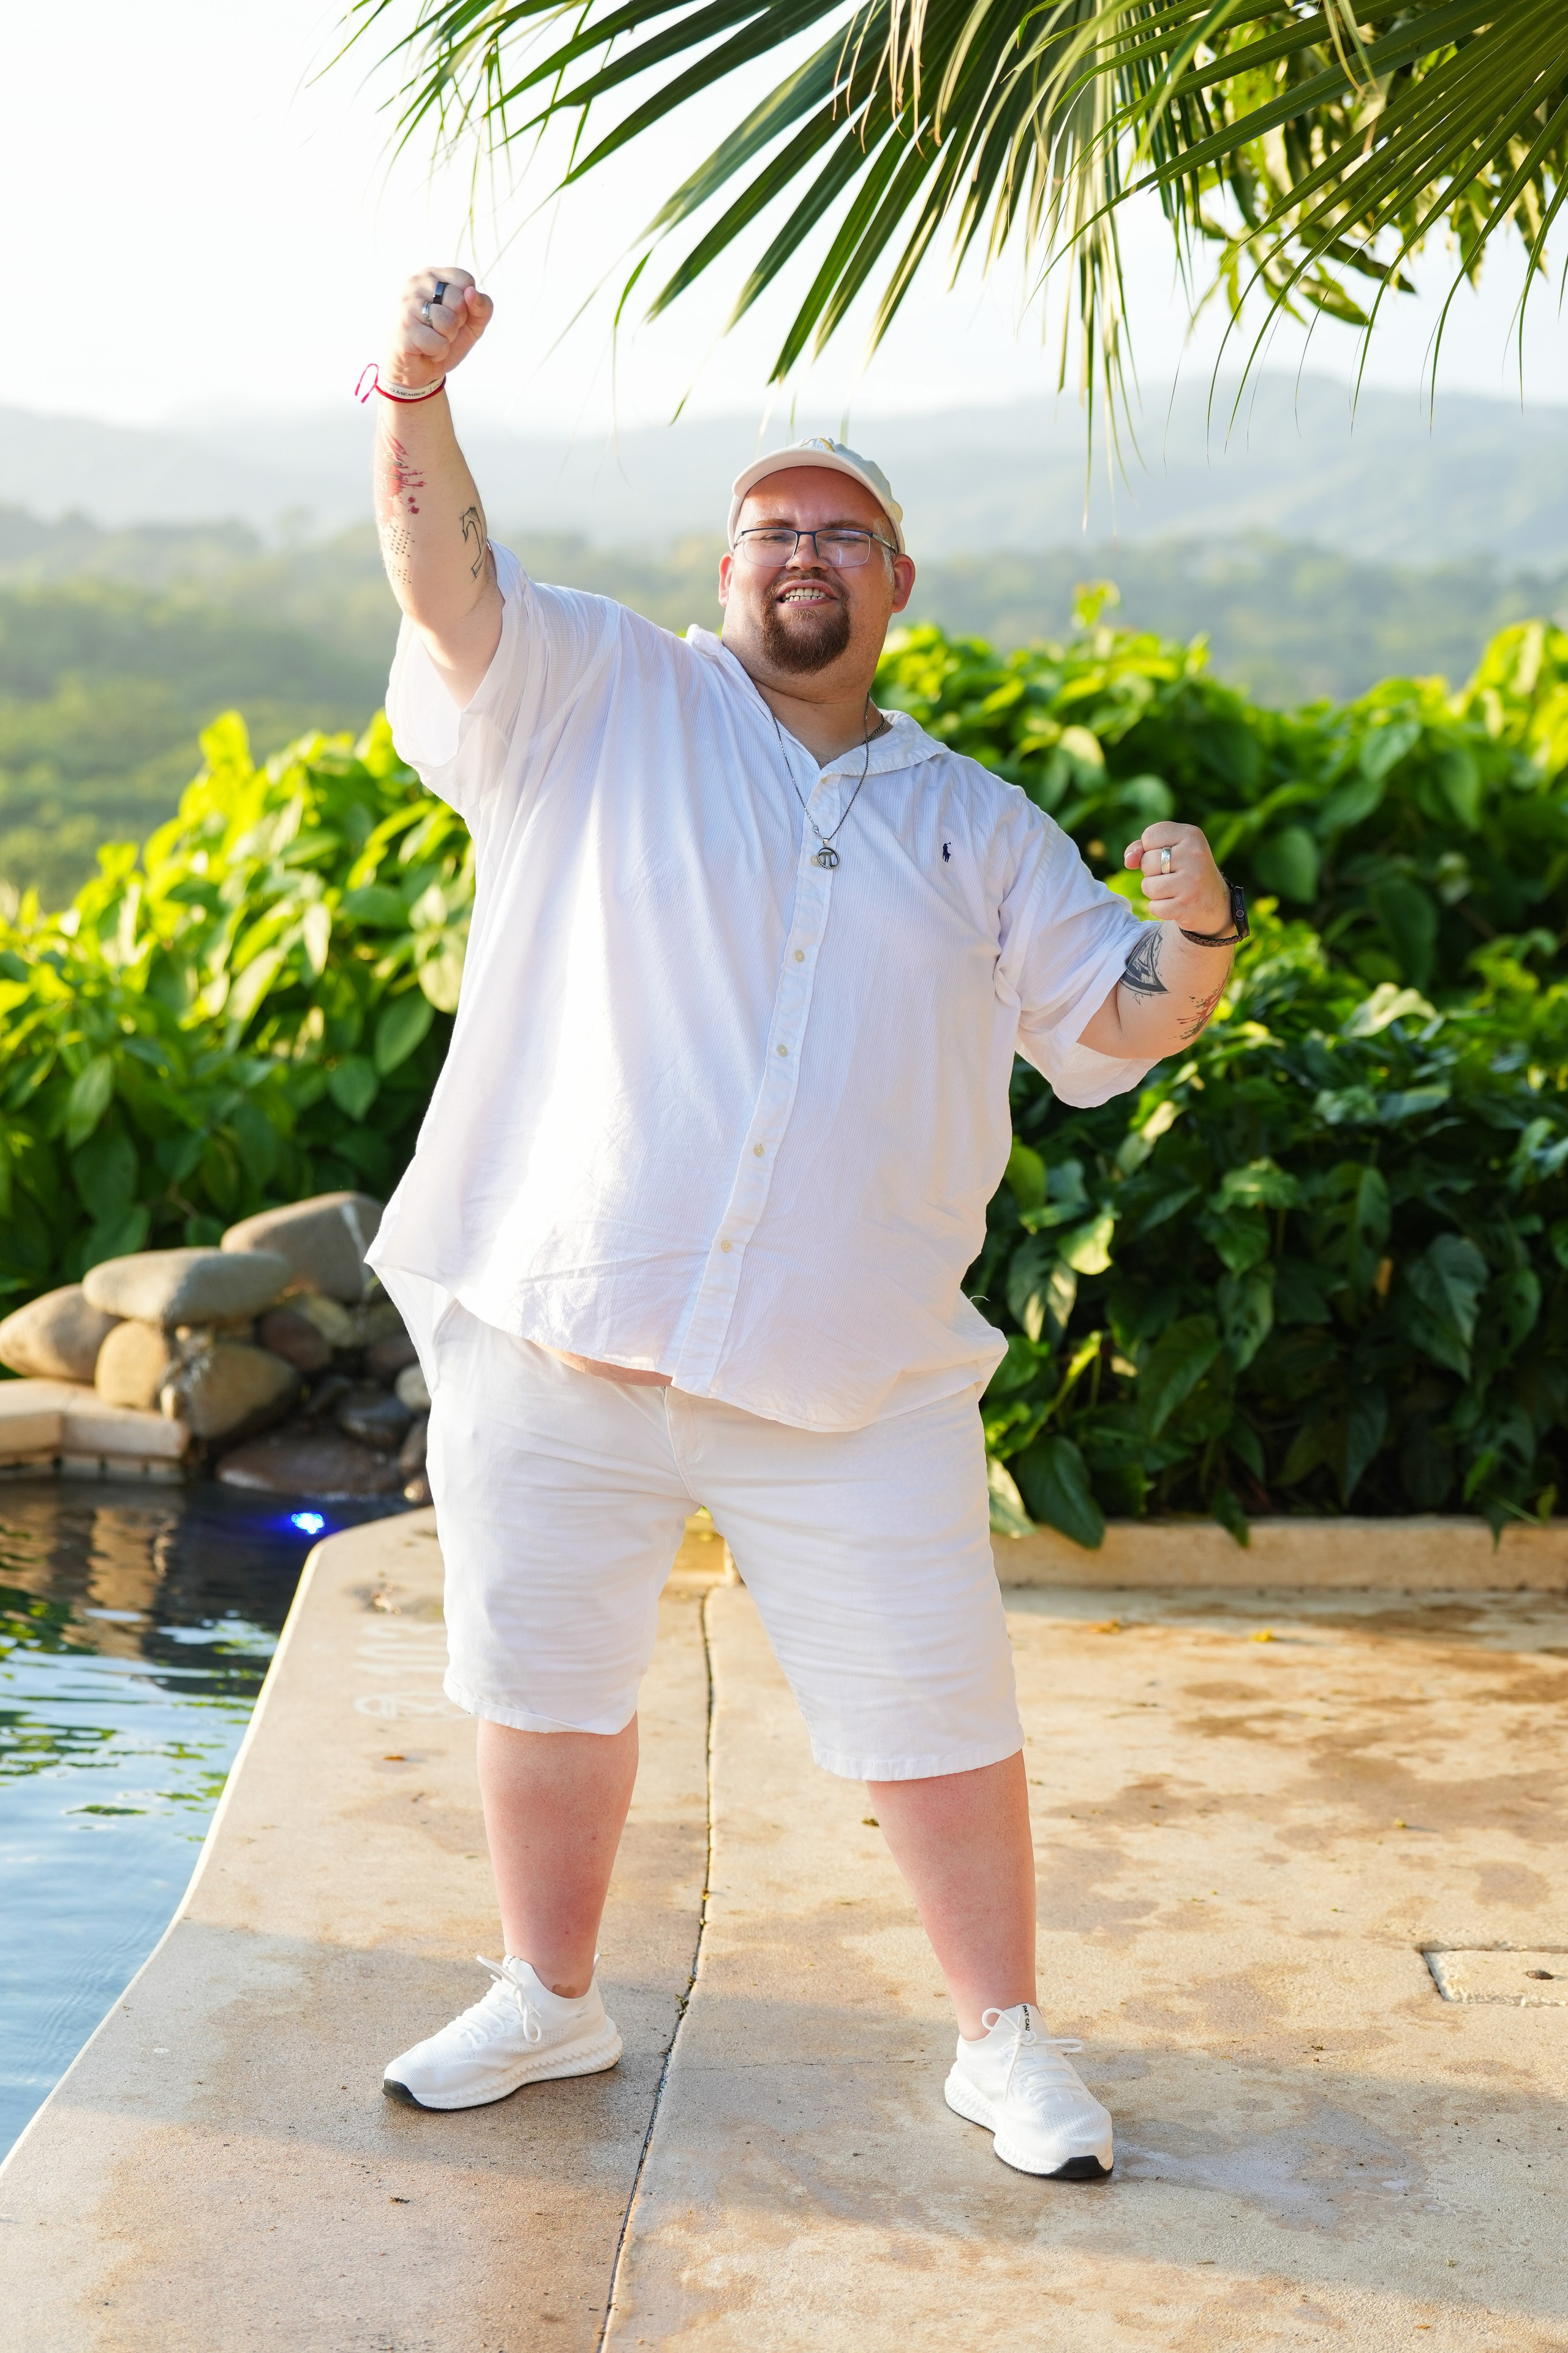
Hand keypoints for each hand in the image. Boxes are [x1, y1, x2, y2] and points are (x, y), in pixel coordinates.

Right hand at [383, 267, 493, 391]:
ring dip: (447, 340)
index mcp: (431, 275)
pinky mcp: (404, 329)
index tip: (451, 313)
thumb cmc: (441, 338)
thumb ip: (482, 306)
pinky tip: (423, 350)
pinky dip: (437, 353)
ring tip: (431, 339)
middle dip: (457, 324)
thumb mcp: (471, 322)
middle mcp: (415, 283)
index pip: (465, 280)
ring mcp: (406, 305)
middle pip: (459, 301)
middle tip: (439, 330)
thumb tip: (472, 293)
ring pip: (449, 322)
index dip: (468, 304)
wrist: (415, 368)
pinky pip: (438, 343)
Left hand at [1123, 822, 1230, 934]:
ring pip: (1147, 886)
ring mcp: (1191, 881)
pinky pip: (1154, 906)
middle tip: (1172, 875)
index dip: (1149, 849)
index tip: (1167, 855)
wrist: (1214, 903)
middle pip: (1146, 862)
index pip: (1149, 836)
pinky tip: (1176, 904)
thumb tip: (1128, 861)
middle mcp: (1194, 855)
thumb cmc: (1184, 871)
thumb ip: (1142, 848)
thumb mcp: (1170, 850)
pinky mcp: (1187, 905)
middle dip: (1151, 872)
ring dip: (1154, 891)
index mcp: (1191, 835)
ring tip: (1173, 890)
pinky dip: (1159, 908)